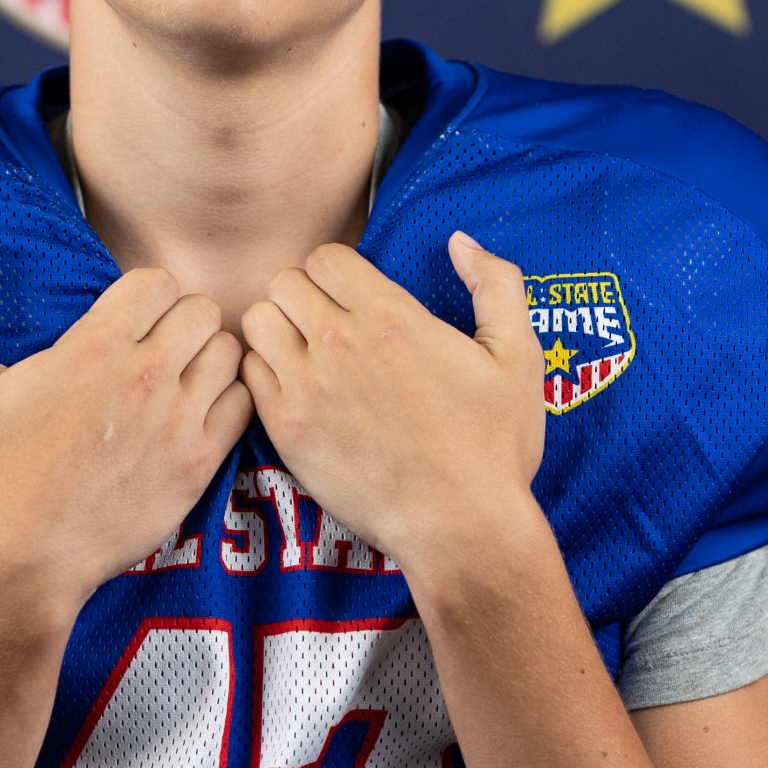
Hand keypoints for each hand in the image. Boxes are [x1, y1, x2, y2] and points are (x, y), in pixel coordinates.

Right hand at [0, 246, 252, 610]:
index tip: (129, 318)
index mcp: (93, 348)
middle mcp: (145, 377)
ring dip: (207, 357)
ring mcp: (178, 422)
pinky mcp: (197, 466)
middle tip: (157, 346)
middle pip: (201, 310)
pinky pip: (243, 407)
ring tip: (182, 378)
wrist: (18, 562)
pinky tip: (198, 415)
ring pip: (228, 354)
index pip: (157, 282)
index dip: (145, 293)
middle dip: (180, 320)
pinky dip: (227, 402)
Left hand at [238, 233, 544, 572]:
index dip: (337, 272)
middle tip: (326, 326)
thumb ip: (496, 285)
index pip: (326, 258)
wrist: (461, 525)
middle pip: (283, 282)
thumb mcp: (518, 357)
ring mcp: (307, 388)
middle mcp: (340, 344)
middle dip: (303, 296)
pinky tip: (294, 391)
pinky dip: (264, 375)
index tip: (353, 299)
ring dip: (276, 330)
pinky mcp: (287, 431)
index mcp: (392, 317)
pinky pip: (248, 376)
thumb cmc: (494, 445)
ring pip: (257, 323)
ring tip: (303, 354)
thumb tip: (460, 242)